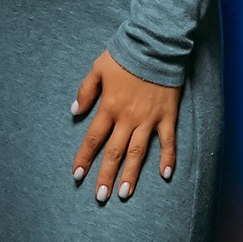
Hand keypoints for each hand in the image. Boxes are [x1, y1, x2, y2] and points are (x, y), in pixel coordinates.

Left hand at [71, 50, 180, 203]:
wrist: (155, 45)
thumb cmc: (125, 55)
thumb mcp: (97, 68)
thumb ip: (85, 91)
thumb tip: (74, 112)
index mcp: (109, 107)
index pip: (92, 139)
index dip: (84, 158)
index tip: (77, 175)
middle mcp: (127, 118)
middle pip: (114, 152)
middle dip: (106, 176)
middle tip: (101, 197)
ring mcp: (149, 119)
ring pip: (138, 152)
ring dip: (131, 174)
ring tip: (125, 194)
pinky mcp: (167, 116)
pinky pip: (168, 141)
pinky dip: (168, 157)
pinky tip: (165, 174)